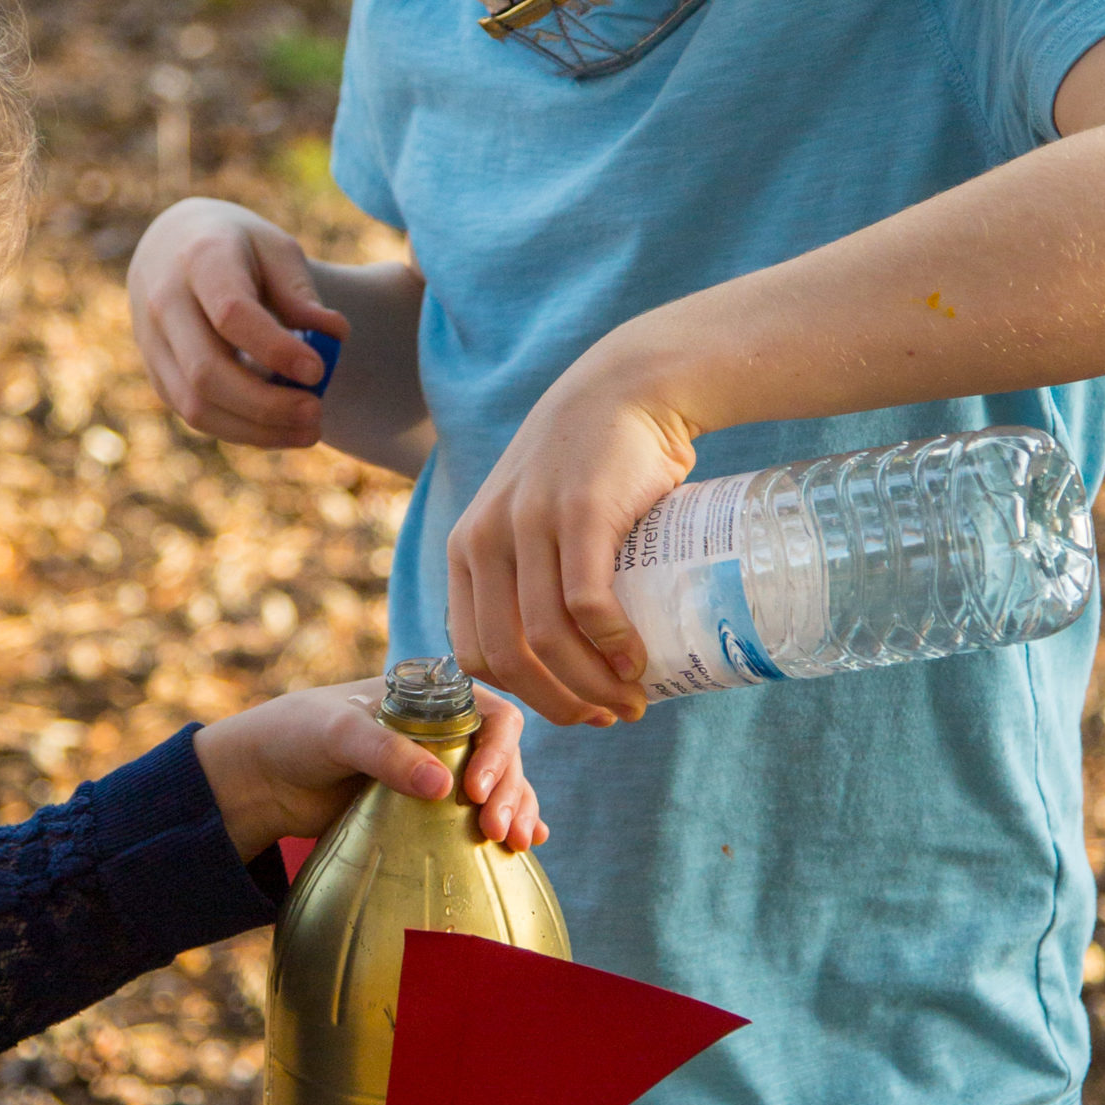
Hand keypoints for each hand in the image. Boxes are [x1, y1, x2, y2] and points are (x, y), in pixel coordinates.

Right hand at [130, 199, 346, 447]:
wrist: (171, 245)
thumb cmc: (236, 247)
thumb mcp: (274, 249)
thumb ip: (300, 292)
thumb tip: (334, 335)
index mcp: (200, 259)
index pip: (231, 314)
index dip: (275, 349)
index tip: (318, 371)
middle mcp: (164, 303)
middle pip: (206, 371)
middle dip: (266, 404)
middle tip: (317, 412)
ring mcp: (151, 343)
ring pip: (196, 406)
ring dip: (256, 429)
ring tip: (309, 430)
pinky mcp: (156, 374)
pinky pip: (195, 415)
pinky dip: (241, 430)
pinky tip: (281, 428)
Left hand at [195, 679, 544, 863]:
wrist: (264, 779)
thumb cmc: (299, 735)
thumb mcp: (340, 735)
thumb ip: (386, 754)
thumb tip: (443, 786)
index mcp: (432, 699)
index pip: (493, 715)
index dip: (499, 750)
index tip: (475, 789)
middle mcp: (445, 732)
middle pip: (504, 756)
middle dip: (509, 791)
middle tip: (496, 830)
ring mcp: (441, 771)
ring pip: (500, 786)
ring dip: (516, 810)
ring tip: (514, 843)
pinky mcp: (428, 809)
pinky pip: (477, 814)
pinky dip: (507, 823)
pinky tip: (525, 845)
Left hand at [447, 349, 702, 727]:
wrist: (627, 388)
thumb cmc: (589, 466)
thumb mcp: (534, 518)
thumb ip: (531, 574)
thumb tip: (564, 660)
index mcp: (466, 549)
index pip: (473, 652)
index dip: (523, 697)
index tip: (573, 709)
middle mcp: (485, 538)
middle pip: (506, 657)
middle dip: (559, 704)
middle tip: (610, 716)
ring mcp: (528, 524)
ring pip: (544, 639)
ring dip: (591, 685)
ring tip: (632, 700)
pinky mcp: (577, 513)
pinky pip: (584, 603)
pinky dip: (612, 645)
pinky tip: (637, 661)